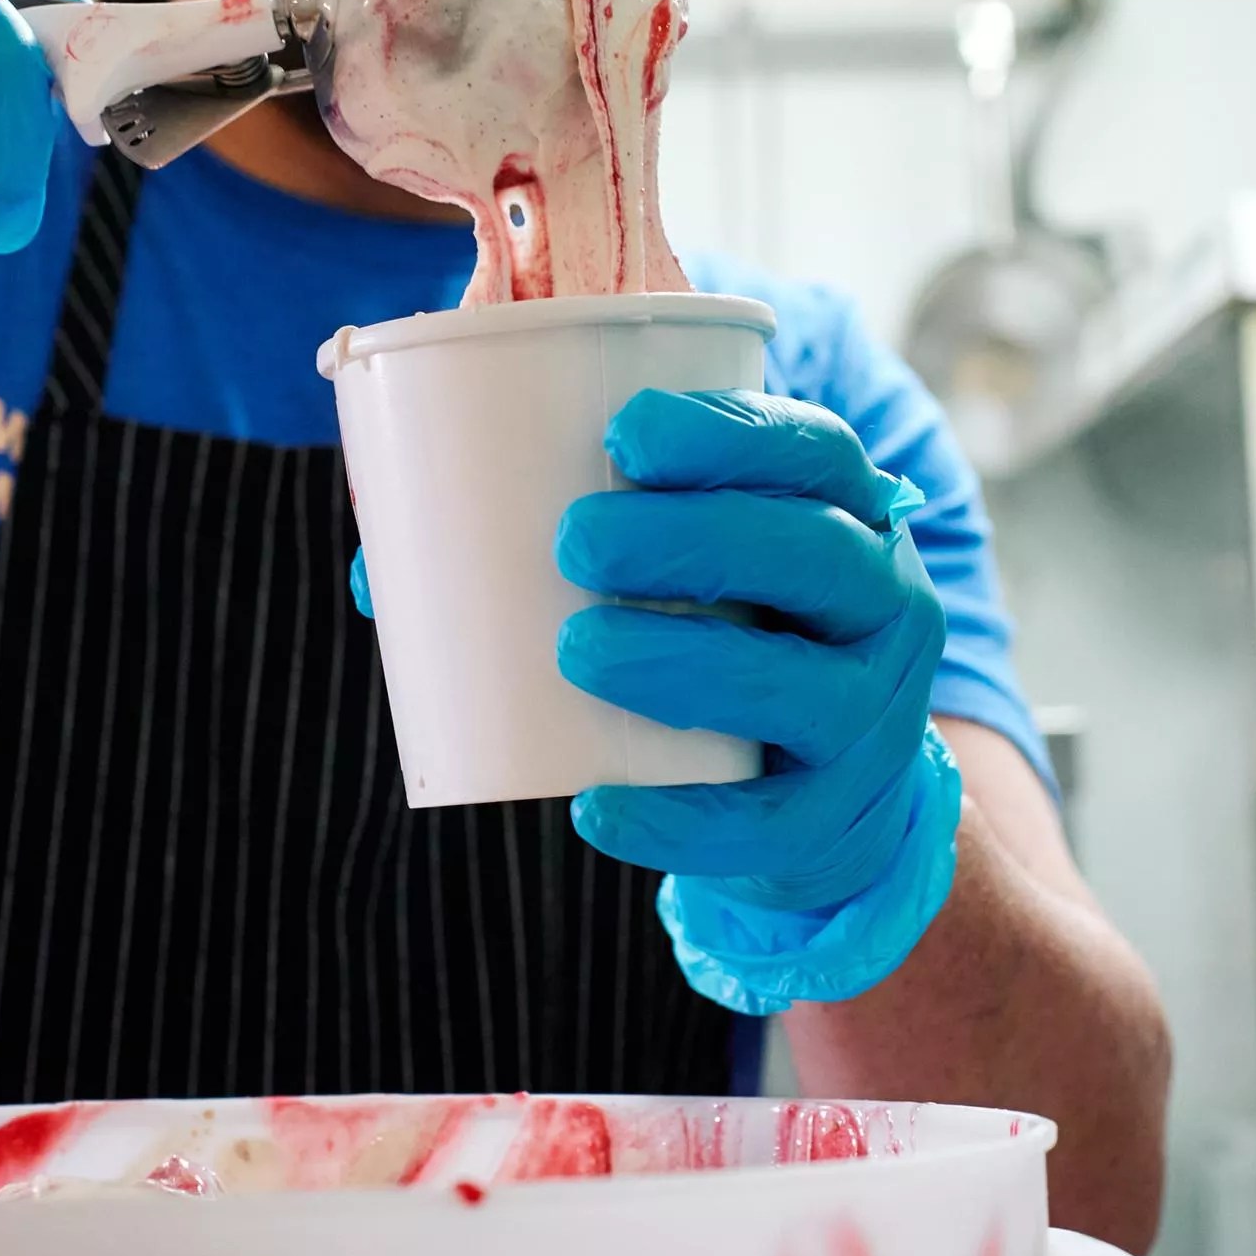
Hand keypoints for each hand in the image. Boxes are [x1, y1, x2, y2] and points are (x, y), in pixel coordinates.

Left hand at [550, 388, 964, 1013]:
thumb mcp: (682, 575)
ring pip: (804, 686)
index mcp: (842, 515)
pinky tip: (597, 804)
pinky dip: (680, 820)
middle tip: (576, 540)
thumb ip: (554, 541)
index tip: (625, 431)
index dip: (732, 432)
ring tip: (579, 649)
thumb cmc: (719, 639)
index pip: (815, 449)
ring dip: (690, 662)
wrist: (823, 797)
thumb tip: (372, 562)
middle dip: (698, 537)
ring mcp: (872, 720)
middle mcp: (883, 606)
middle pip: (817, 554)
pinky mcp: (835, 821)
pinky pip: (768, 824)